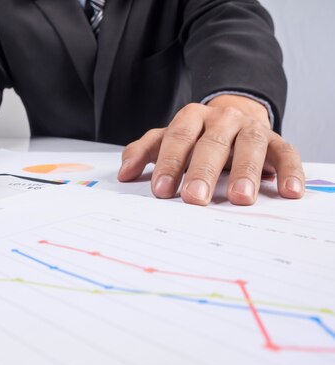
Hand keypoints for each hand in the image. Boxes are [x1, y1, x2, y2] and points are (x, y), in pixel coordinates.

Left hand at [117, 95, 304, 205]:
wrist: (236, 115)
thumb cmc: (197, 136)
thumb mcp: (169, 139)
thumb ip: (145, 152)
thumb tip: (124, 173)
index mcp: (192, 117)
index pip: (177, 139)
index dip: (169, 164)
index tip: (162, 191)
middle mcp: (222, 118)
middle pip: (211, 144)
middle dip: (202, 172)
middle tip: (194, 199)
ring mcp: (251, 127)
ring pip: (250, 145)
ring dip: (245, 172)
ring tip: (240, 198)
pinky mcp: (276, 140)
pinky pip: (286, 152)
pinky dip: (290, 171)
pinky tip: (289, 191)